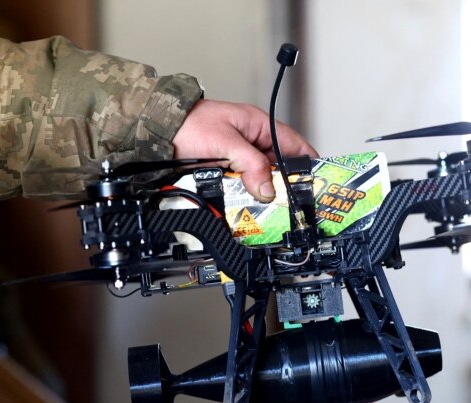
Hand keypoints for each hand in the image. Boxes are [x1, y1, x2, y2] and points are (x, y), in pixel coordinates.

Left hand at [172, 99, 317, 201]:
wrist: (153, 132)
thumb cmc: (186, 125)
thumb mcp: (225, 143)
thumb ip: (251, 165)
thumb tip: (269, 188)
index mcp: (259, 126)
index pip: (295, 145)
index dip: (308, 164)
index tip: (317, 183)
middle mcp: (252, 142)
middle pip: (278, 169)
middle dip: (283, 187)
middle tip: (289, 204)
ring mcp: (239, 158)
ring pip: (261, 182)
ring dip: (262, 195)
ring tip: (266, 208)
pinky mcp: (225, 173)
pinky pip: (242, 189)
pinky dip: (244, 199)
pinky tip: (244, 207)